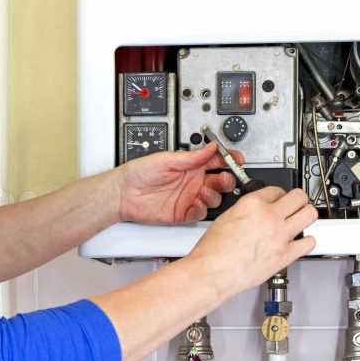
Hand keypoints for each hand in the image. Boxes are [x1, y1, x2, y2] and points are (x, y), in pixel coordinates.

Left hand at [115, 142, 243, 223]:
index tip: (236, 159)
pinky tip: (196, 203)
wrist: (123, 193)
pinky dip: (202, 209)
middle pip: (220, 181)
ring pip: (214, 198)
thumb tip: (212, 147)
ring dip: (213, 195)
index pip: (216, 161)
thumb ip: (192, 157)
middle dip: (227, 180)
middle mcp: (193, 181)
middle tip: (224, 179)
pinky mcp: (183, 213)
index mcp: (191, 166)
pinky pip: (200, 213)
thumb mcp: (166, 159)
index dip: (229, 160)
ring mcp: (189, 197)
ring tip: (202, 192)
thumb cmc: (139, 173)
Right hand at [186, 187, 317, 297]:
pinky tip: (300, 242)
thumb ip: (247, 211)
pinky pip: (309, 242)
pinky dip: (307, 241)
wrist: (212, 272)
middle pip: (299, 197)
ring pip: (310, 215)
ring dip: (306, 215)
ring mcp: (280, 236)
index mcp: (252, 204)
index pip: (276, 190)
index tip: (279, 200)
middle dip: (298, 200)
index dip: (278, 195)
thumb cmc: (213, 251)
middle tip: (296, 205)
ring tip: (301, 220)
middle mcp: (269, 217)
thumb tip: (257, 211)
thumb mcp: (226, 217)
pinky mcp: (285, 255)